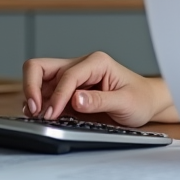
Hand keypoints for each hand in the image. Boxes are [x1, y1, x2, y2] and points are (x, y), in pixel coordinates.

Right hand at [22, 51, 176, 126]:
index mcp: (96, 62)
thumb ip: (100, 101)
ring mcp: (72, 79)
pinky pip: (46, 95)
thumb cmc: (140, 98)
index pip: (67, 75)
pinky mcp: (68, 93)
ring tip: (37, 116)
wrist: (147, 104)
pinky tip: (44, 117)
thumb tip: (75, 99)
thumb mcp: (125, 102)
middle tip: (34, 110)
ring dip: (34, 98)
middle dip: (32, 87)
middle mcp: (81, 66)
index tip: (51, 114)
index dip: (57, 96)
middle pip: (40, 67)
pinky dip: (40, 105)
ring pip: (39, 81)